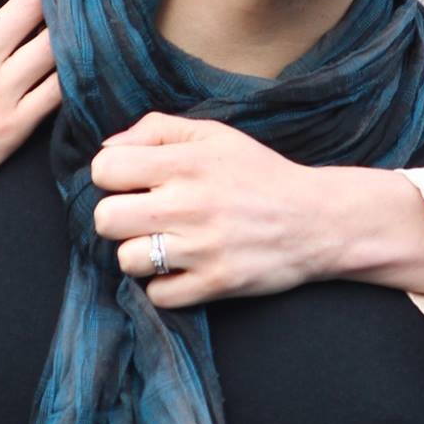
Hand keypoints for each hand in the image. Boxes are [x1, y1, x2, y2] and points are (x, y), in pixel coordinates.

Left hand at [91, 113, 331, 308]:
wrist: (318, 220)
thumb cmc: (259, 174)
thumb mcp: (213, 135)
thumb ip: (156, 129)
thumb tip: (107, 148)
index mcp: (187, 162)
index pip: (105, 169)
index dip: (111, 176)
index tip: (132, 182)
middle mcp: (190, 204)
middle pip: (106, 219)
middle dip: (117, 217)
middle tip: (142, 217)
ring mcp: (202, 248)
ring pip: (127, 260)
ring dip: (138, 254)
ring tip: (162, 245)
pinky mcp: (216, 284)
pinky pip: (157, 294)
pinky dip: (163, 286)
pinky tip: (181, 269)